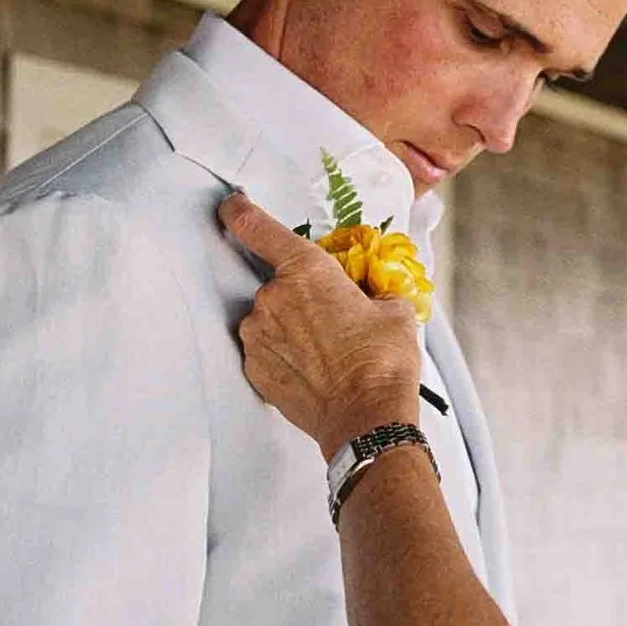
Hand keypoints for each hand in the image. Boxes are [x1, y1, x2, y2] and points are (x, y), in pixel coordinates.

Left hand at [220, 191, 423, 453]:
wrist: (367, 420)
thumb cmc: (382, 363)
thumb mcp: (394, 310)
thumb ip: (372, 289)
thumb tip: (370, 293)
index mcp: (305, 270)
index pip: (256, 226)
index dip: (239, 211)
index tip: (232, 205)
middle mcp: (271, 298)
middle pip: (276, 282)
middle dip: (300, 295)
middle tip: (333, 317)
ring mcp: (257, 335)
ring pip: (270, 318)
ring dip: (291, 326)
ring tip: (327, 350)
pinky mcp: (254, 369)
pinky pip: (266, 349)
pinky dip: (284, 354)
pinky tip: (314, 369)